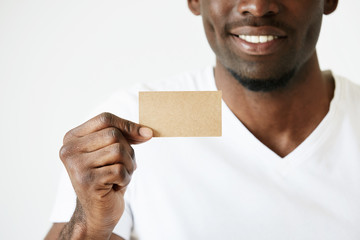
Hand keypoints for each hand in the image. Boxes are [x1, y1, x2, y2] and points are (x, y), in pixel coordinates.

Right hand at [59, 112, 151, 237]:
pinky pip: (120, 170)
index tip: (147, 134)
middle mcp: (69, 150)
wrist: (96, 213)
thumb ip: (125, 136)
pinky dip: (125, 179)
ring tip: (119, 177)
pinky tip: (115, 186)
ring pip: (118, 151)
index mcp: (72, 138)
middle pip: (113, 134)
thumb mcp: (113, 152)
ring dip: (128, 166)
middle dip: (128, 151)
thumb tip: (147, 132)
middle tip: (124, 166)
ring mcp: (76, 166)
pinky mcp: (87, 181)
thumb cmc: (107, 179)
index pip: (105, 118)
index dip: (128, 125)